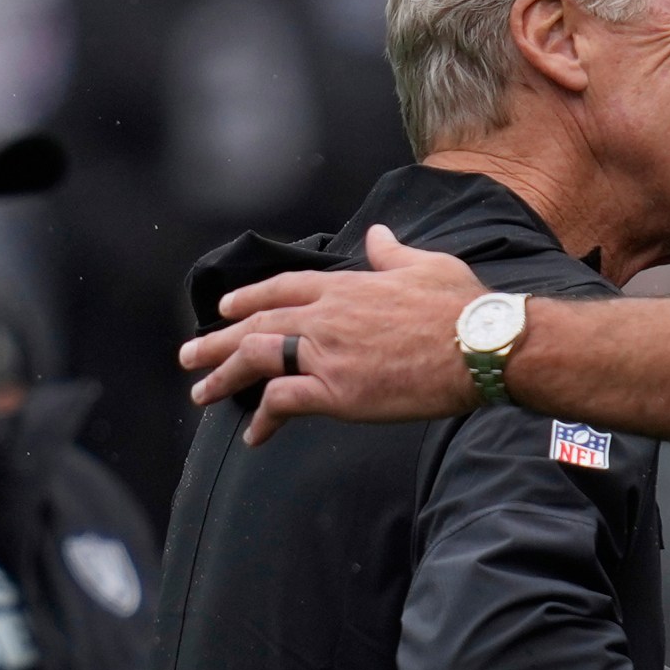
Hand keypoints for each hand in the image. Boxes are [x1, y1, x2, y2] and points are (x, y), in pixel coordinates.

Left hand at [179, 225, 482, 443]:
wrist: (479, 346)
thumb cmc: (462, 307)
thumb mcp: (428, 265)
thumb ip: (394, 252)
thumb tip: (379, 234)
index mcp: (346, 285)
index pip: (282, 288)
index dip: (249, 299)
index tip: (225, 308)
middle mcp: (326, 316)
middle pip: (256, 326)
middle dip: (216, 341)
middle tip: (189, 355)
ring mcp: (326, 354)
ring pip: (256, 360)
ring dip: (223, 377)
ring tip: (201, 393)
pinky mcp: (335, 391)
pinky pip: (283, 403)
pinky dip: (263, 419)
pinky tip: (253, 435)